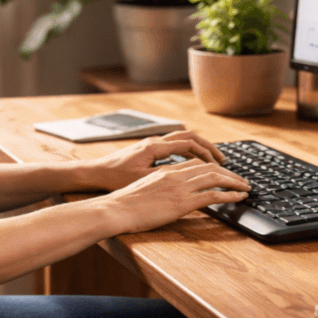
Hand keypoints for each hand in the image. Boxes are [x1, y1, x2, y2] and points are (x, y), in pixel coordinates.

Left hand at [82, 130, 228, 190]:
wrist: (94, 173)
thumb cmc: (115, 178)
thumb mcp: (143, 179)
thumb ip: (167, 175)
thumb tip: (190, 175)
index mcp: (155, 147)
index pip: (189, 143)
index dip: (207, 153)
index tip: (221, 163)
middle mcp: (154, 142)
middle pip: (189, 137)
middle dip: (208, 148)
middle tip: (223, 160)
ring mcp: (150, 145)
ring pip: (181, 140)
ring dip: (198, 149)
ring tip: (212, 162)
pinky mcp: (147, 151)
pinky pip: (173, 147)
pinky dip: (186, 153)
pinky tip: (192, 165)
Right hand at [99, 159, 249, 234]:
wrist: (115, 209)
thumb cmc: (124, 204)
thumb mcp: (144, 190)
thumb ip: (159, 188)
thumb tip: (167, 195)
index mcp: (166, 171)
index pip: (196, 164)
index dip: (213, 168)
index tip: (223, 174)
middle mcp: (175, 175)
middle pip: (210, 167)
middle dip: (229, 173)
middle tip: (241, 180)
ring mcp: (179, 188)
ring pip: (215, 178)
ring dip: (234, 182)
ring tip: (245, 188)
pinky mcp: (182, 203)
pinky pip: (213, 195)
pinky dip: (230, 195)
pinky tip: (239, 197)